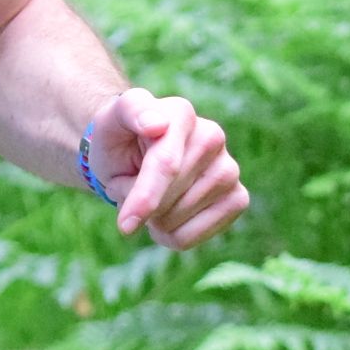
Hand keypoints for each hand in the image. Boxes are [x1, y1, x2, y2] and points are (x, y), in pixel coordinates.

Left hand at [87, 85, 247, 251]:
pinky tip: (166, 215)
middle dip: (139, 203)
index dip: (145, 198)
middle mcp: (213, 136)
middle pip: (169, 200)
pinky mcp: (237, 198)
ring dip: (151, 218)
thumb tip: (158, 125)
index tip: (125, 226)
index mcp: (181, 113)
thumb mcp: (111, 120)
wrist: (134, 156)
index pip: (166, 165)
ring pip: (176, 221)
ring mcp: (229, 169)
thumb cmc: (120, 139)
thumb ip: (130, 112)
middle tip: (130, 183)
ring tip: (149, 193)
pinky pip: (191, 237)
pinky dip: (168, 236)